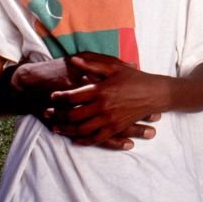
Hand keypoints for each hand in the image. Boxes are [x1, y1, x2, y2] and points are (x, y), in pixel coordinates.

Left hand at [42, 52, 168, 146]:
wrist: (154, 93)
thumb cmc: (134, 78)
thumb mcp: (114, 67)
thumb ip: (92, 64)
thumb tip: (73, 60)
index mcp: (101, 90)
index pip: (74, 96)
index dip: (60, 97)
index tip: (52, 96)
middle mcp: (103, 107)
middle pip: (74, 115)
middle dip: (58, 115)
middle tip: (48, 113)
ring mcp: (109, 120)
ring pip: (82, 129)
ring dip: (67, 129)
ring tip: (56, 127)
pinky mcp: (116, 128)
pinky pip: (96, 138)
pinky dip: (84, 140)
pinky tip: (75, 139)